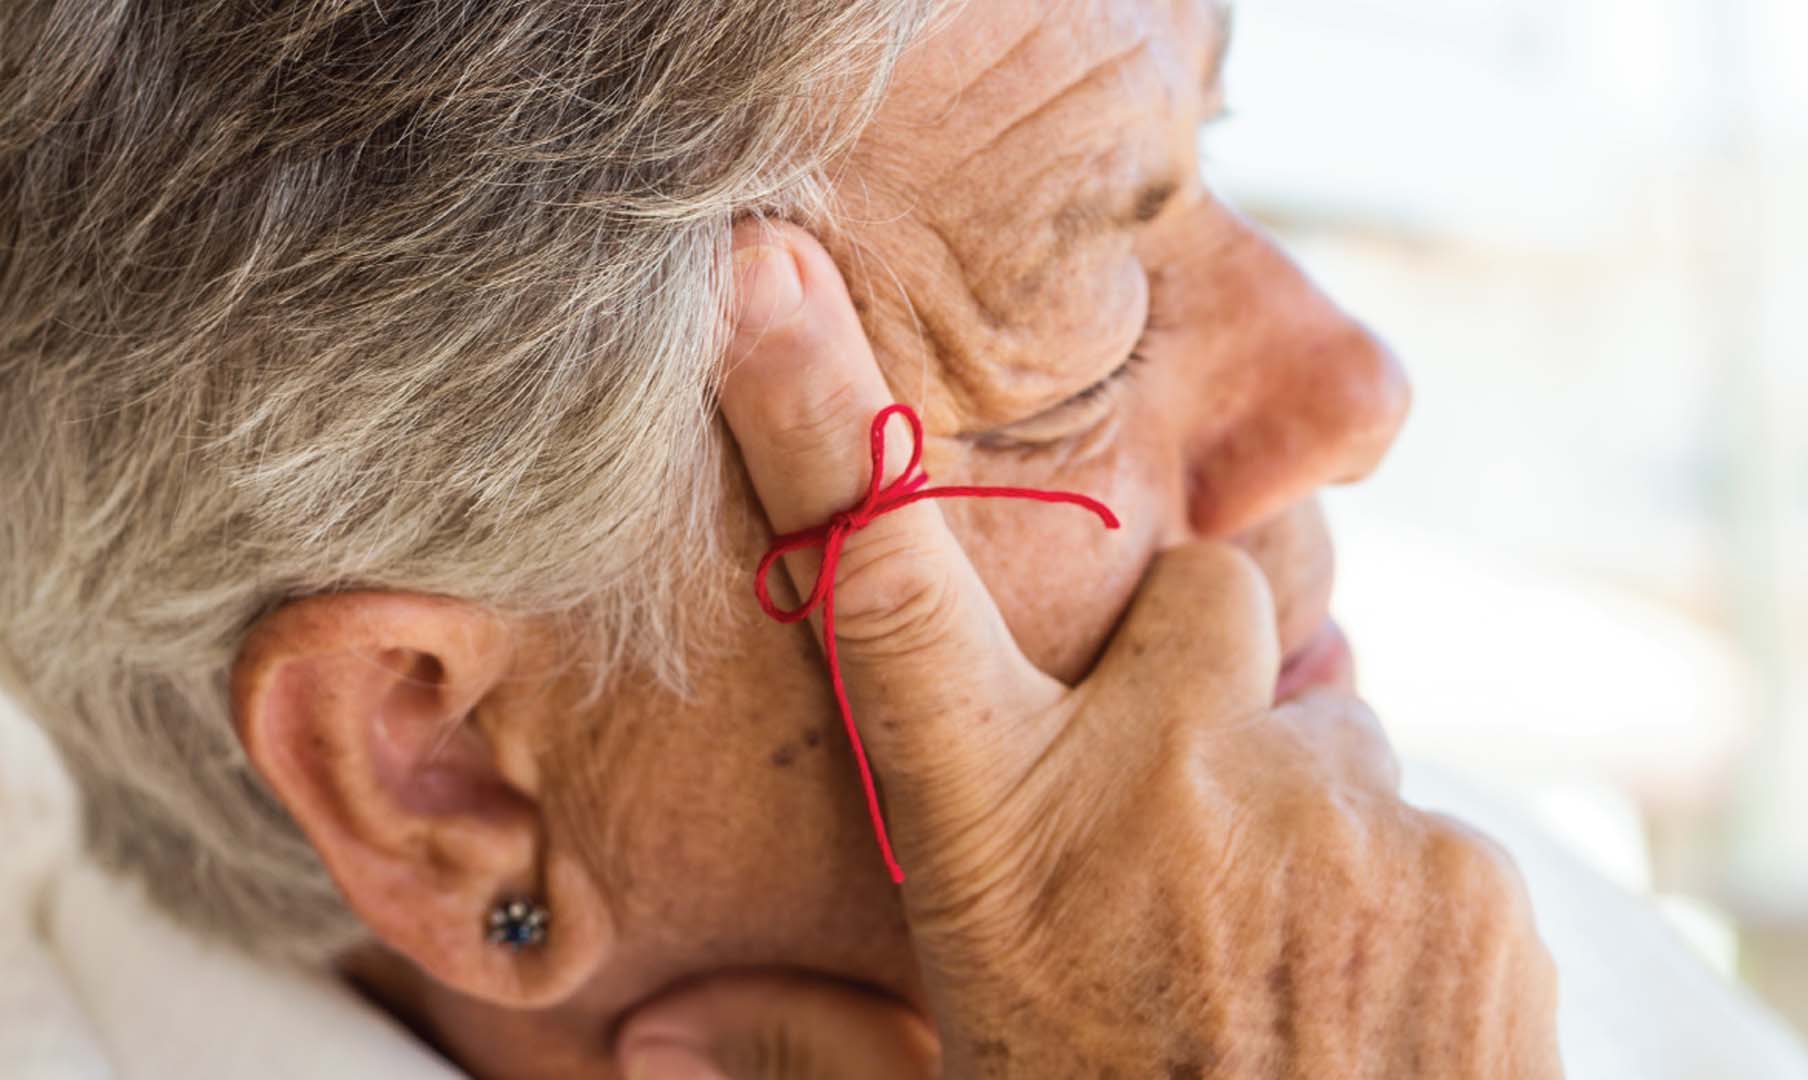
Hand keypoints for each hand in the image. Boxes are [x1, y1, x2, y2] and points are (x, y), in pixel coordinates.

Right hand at [618, 220, 1560, 1078]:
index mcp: (1007, 832)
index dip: (818, 425)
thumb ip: (806, 1038)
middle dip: (1200, 667)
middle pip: (1205, 594)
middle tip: (1182, 804)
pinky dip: (1389, 881)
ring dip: (1296, 796)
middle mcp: (1163, 786)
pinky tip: (1353, 984)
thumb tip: (642, 1041)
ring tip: (1271, 935)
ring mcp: (1332, 815)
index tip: (766, 289)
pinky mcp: (1465, 871)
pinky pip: (1422, 819)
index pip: (886, 594)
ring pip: (1324, 717)